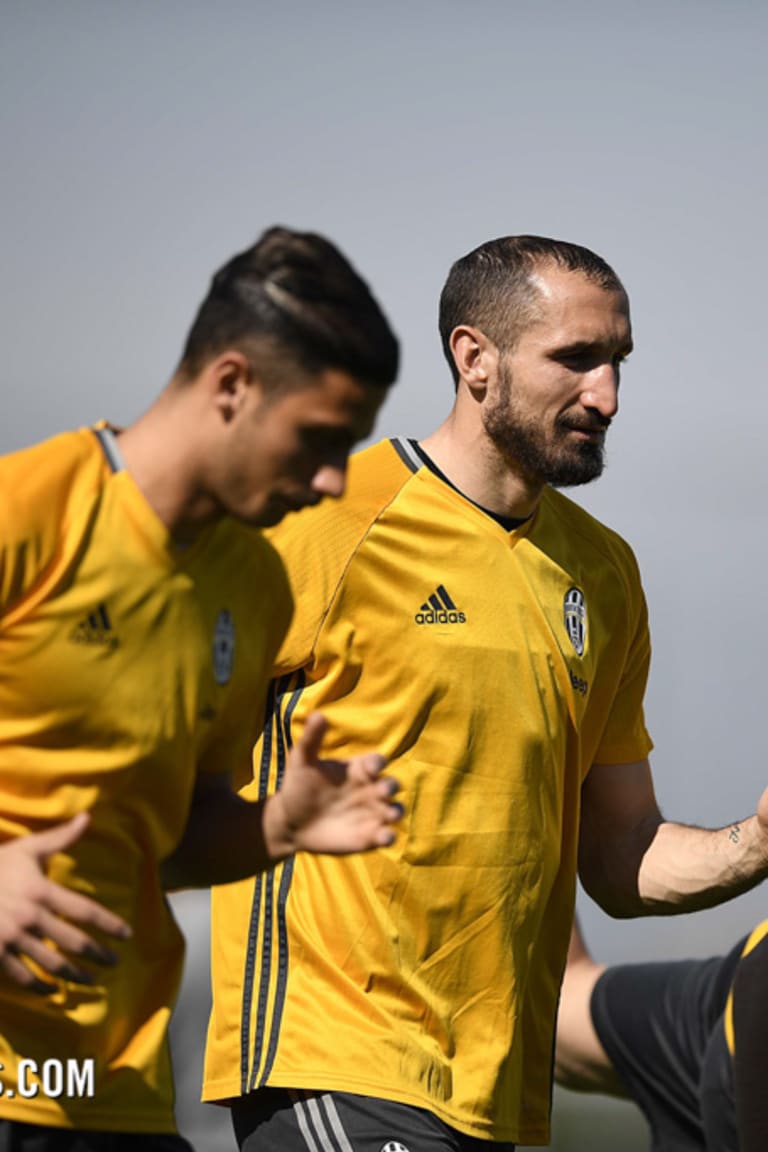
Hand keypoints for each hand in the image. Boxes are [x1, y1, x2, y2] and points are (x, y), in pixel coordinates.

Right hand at [0, 813, 131, 993]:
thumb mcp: (27, 848)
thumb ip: (60, 837)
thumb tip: (87, 816)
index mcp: (41, 891)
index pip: (85, 911)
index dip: (109, 924)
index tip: (127, 935)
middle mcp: (30, 917)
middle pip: (73, 941)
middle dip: (97, 955)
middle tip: (114, 963)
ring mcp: (11, 938)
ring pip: (50, 963)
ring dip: (73, 975)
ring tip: (90, 981)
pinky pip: (20, 976)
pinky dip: (38, 986)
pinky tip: (51, 990)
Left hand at [265, 713, 401, 857]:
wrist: (291, 822)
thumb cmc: (299, 787)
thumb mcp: (302, 761)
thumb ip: (311, 739)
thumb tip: (319, 714)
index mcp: (359, 769)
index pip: (376, 762)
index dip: (378, 763)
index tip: (372, 767)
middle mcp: (370, 789)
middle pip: (391, 785)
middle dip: (391, 787)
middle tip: (383, 790)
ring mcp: (371, 813)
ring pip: (394, 810)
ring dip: (396, 812)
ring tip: (390, 815)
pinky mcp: (369, 837)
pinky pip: (386, 836)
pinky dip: (389, 836)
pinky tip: (382, 837)